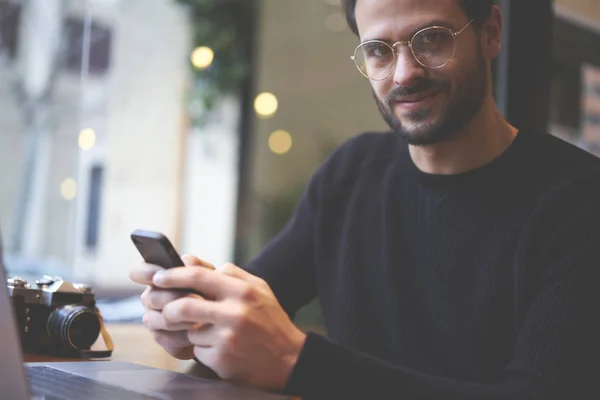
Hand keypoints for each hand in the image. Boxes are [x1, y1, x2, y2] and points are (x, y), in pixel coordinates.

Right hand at [129, 255, 214, 359]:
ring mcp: (153, 319)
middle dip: (176, 297)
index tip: (158, 275)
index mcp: (158, 278)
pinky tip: (200, 331)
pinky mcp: (162, 338)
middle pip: (152, 297)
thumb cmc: (214, 293)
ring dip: (184, 317)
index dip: (145, 273)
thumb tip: (186, 262)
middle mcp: (151, 297)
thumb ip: (198, 266)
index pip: (138, 272)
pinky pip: (167, 338)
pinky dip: (187, 335)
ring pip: (161, 318)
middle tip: (199, 297)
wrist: (222, 321)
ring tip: (204, 316)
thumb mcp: (210, 276)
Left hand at [152, 262, 306, 390]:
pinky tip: (220, 348)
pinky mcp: (221, 359)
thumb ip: (232, 274)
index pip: (198, 276)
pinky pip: (198, 350)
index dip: (173, 275)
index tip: (159, 277)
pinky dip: (203, 348)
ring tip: (210, 332)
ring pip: (190, 330)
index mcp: (243, 291)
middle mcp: (235, 313)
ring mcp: (227, 338)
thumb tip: (200, 264)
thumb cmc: (271, 321)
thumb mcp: (259, 289)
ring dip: (192, 331)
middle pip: (184, 305)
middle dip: (167, 307)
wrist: (289, 359)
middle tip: (162, 309)